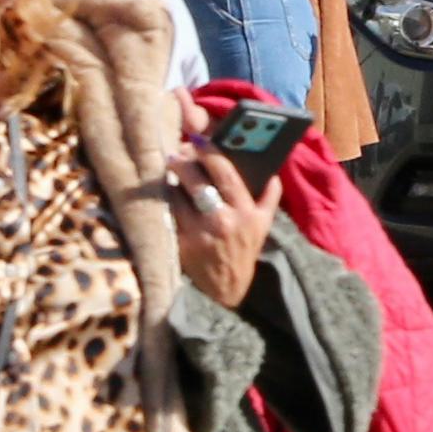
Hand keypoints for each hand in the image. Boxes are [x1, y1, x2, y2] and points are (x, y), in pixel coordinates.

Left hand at [172, 147, 274, 303]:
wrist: (225, 290)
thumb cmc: (243, 251)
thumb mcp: (264, 225)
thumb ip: (269, 197)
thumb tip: (271, 170)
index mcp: (246, 213)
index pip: (226, 175)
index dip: (211, 154)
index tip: (199, 141)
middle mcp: (221, 221)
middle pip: (197, 182)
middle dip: (183, 162)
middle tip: (176, 152)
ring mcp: (197, 233)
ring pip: (176, 196)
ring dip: (169, 180)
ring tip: (167, 170)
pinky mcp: (177, 244)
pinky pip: (166, 213)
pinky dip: (163, 200)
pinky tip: (161, 193)